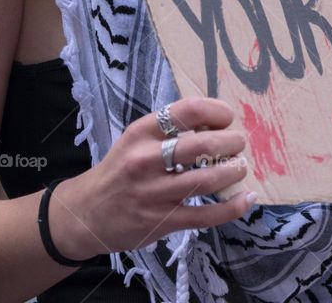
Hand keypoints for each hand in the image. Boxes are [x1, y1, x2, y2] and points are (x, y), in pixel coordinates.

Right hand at [47, 97, 257, 261]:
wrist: (85, 214)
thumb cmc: (121, 170)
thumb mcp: (137, 140)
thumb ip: (171, 130)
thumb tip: (218, 122)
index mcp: (142, 132)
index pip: (189, 110)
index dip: (218, 112)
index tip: (227, 119)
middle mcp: (146, 159)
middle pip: (204, 145)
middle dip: (232, 143)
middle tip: (238, 145)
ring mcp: (153, 192)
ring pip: (208, 179)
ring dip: (234, 172)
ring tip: (239, 168)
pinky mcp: (162, 221)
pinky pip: (206, 214)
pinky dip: (232, 207)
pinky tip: (246, 199)